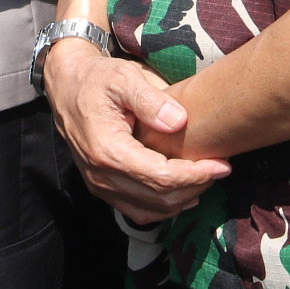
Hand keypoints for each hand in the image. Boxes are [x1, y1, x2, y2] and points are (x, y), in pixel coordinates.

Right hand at [42, 38, 230, 223]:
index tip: (222, 165)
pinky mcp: (102, 188)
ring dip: (183, 199)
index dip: (195, 175)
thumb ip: (150, 100)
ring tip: (207, 178)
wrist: (67, 86)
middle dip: (195, 187)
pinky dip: (164, 206)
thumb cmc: (98, 79)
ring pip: (151, 211)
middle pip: (159, 199)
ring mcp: (100, 186)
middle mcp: (101, 176)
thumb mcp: (124, 77)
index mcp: (107, 150)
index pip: (161, 178)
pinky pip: (138, 211)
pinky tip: (185, 193)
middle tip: (220, 169)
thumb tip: (179, 122)